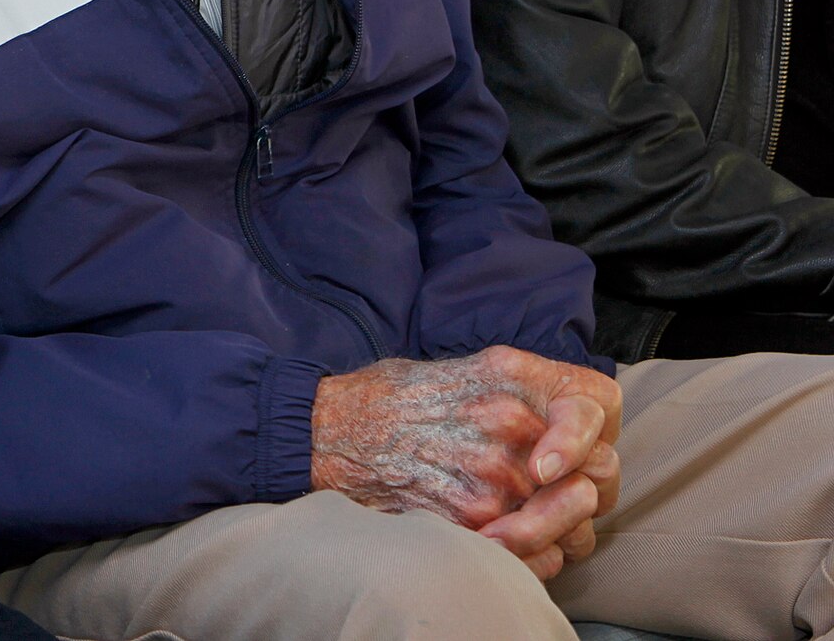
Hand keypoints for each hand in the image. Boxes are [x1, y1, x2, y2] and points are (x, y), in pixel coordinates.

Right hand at [310, 345, 621, 580]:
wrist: (324, 432)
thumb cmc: (389, 401)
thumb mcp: (461, 368)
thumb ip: (522, 390)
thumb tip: (578, 424)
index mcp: (509, 375)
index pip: (600, 407)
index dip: (599, 434)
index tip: (578, 450)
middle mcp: (509, 422)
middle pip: (598, 474)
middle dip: (586, 492)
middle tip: (561, 497)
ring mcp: (493, 475)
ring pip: (572, 524)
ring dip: (560, 531)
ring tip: (528, 524)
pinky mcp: (473, 521)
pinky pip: (537, 556)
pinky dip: (532, 558)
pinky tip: (504, 540)